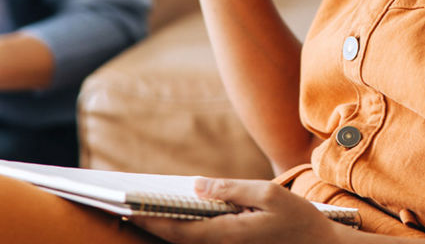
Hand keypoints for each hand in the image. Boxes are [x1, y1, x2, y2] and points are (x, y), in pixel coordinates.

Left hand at [132, 178, 344, 243]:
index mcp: (227, 235)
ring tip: (143, 211)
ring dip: (166, 230)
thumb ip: (231, 188)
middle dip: (151, 226)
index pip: (178, 231)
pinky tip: (178, 216)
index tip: (127, 211)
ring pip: (190, 243)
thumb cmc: (299, 221)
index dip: (150, 221)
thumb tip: (196, 185)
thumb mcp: (268, 193)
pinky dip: (186, 231)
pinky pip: (204, 242)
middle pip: (178, 240)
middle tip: (125, 210)